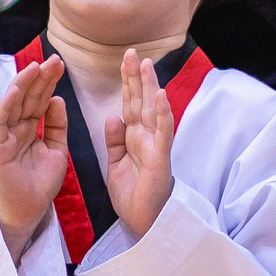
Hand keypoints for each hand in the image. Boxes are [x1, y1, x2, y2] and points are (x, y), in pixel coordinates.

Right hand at [0, 54, 70, 247]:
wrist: (27, 213)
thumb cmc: (39, 185)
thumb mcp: (57, 151)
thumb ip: (57, 126)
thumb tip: (57, 100)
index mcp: (30, 128)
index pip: (39, 99)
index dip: (48, 81)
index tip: (60, 64)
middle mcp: (16, 129)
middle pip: (27, 97)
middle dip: (39, 77)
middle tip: (53, 60)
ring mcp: (5, 137)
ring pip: (12, 104)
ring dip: (22, 84)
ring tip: (35, 67)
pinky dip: (6, 106)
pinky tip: (14, 91)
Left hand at [104, 48, 176, 236]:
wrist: (142, 223)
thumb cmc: (133, 195)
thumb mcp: (115, 163)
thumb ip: (114, 140)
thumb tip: (112, 115)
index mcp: (134, 137)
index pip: (130, 103)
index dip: (128, 82)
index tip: (125, 60)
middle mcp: (146, 137)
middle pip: (141, 101)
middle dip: (137, 77)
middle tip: (133, 52)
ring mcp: (155, 146)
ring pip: (153, 111)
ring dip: (151, 88)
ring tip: (148, 66)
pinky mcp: (160, 159)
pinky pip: (162, 133)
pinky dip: (162, 114)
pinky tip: (161, 96)